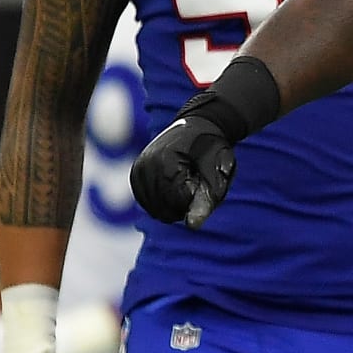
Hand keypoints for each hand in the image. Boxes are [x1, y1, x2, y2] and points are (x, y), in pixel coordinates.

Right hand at [131, 114, 235, 228]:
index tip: (204, 179)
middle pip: (163, 209)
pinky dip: (163, 201)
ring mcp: (138, 170)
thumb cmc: (212, 150)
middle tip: (196, 179)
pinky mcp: (135, 174)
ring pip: (154, 209)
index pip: (178, 204)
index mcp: (165, 163)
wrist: (199, 126)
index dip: (196, 200)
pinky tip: (175, 185)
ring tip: (186, 180)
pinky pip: (147, 202)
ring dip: (174, 204)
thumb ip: (205, 201)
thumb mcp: (216, 175)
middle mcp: (145, 166)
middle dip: (185, 204)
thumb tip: (192, 226)